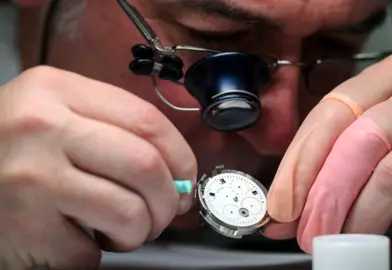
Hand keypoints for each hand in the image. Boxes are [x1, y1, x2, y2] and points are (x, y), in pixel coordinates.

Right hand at [0, 66, 196, 268]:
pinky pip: (92, 250)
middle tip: (165, 214)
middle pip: (145, 165)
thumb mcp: (58, 116)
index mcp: (56, 89)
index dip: (180, 155)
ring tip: (124, 231)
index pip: (146, 120)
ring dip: (141, 232)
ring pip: (129, 212)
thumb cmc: (16, 150)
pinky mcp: (26, 226)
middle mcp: (41, 126)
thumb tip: (176, 172)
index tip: (185, 178)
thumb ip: (113, 131)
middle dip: (168, 200)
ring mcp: (31, 177)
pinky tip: (82, 240)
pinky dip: (100, 253)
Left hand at [265, 52, 391, 259]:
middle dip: (328, 196)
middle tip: (311, 232)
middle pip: (361, 142)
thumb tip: (281, 213)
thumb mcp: (367, 137)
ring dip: (362, 219)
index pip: (332, 114)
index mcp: (391, 75)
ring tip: (348, 240)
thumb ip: (323, 164)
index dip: (300, 165)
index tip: (283, 206)